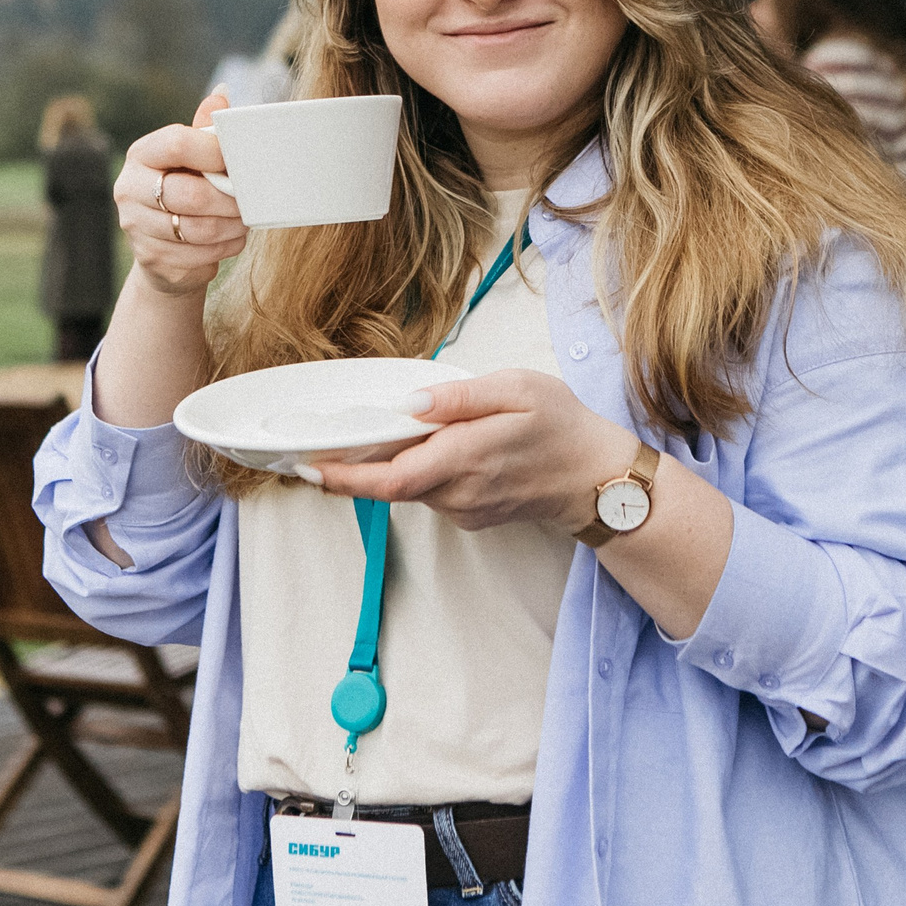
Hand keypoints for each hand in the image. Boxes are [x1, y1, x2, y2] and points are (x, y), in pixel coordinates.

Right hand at [113, 91, 244, 297]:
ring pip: (197, 229)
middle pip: (187, 194)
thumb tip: (221, 95)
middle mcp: (129, 189)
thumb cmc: (185, 188)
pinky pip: (198, 255)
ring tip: (246, 218)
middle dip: (228, 198)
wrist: (165, 246)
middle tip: (250, 198)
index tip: (236, 160)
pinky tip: (234, 238)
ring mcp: (136, 227)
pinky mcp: (151, 258)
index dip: (213, 150)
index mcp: (141, 155)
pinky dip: (225, 247)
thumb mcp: (192, 158)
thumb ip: (204, 130)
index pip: (175, 144)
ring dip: (231, 225)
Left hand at [308, 370, 638, 534]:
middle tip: (313, 446)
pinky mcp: (468, 515)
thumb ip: (461, 397)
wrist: (597, 480)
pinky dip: (413, 471)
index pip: (393, 477)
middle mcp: (459, 492)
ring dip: (384, 466)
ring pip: (408, 488)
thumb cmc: (562, 427)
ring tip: (366, 434)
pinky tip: (420, 447)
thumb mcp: (518, 390)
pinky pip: (428, 492)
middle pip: (390, 485)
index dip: (346, 477)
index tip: (308, 468)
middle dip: (350, 468)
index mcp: (467, 457)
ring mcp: (463, 509)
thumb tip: (412, 402)